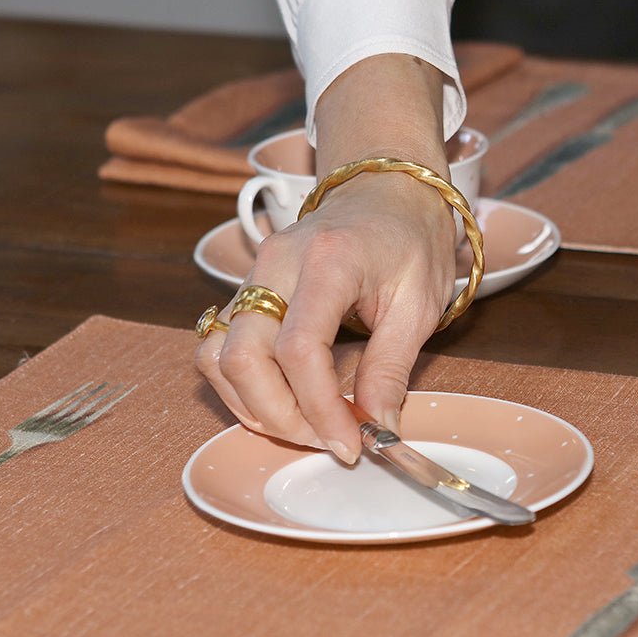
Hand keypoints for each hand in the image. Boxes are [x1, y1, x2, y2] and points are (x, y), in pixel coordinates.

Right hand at [195, 54, 455, 461]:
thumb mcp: (420, 304)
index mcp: (328, 261)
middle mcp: (275, 264)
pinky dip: (242, 386)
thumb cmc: (409, 240)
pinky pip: (219, 347)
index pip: (299, 349)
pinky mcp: (243, 292)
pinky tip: (285, 400)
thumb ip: (393, 368)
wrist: (384, 191)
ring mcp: (252, 276)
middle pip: (243, 356)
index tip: (350, 445)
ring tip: (307, 425)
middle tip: (327, 440)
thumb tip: (377, 429)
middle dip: (280, 415)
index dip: (320, 409)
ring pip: (217, 356)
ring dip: (254, 406)